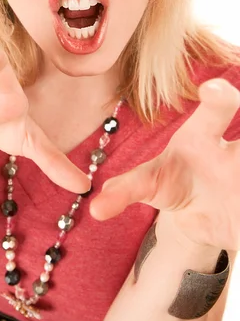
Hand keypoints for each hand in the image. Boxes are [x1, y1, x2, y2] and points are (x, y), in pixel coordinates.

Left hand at [90, 78, 239, 250]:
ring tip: (238, 188)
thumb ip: (124, 192)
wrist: (200, 213)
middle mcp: (234, 152)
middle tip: (236, 102)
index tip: (212, 89)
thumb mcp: (149, 185)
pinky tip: (239, 231)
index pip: (215, 111)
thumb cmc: (174, 184)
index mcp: (203, 137)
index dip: (219, 98)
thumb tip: (95, 209)